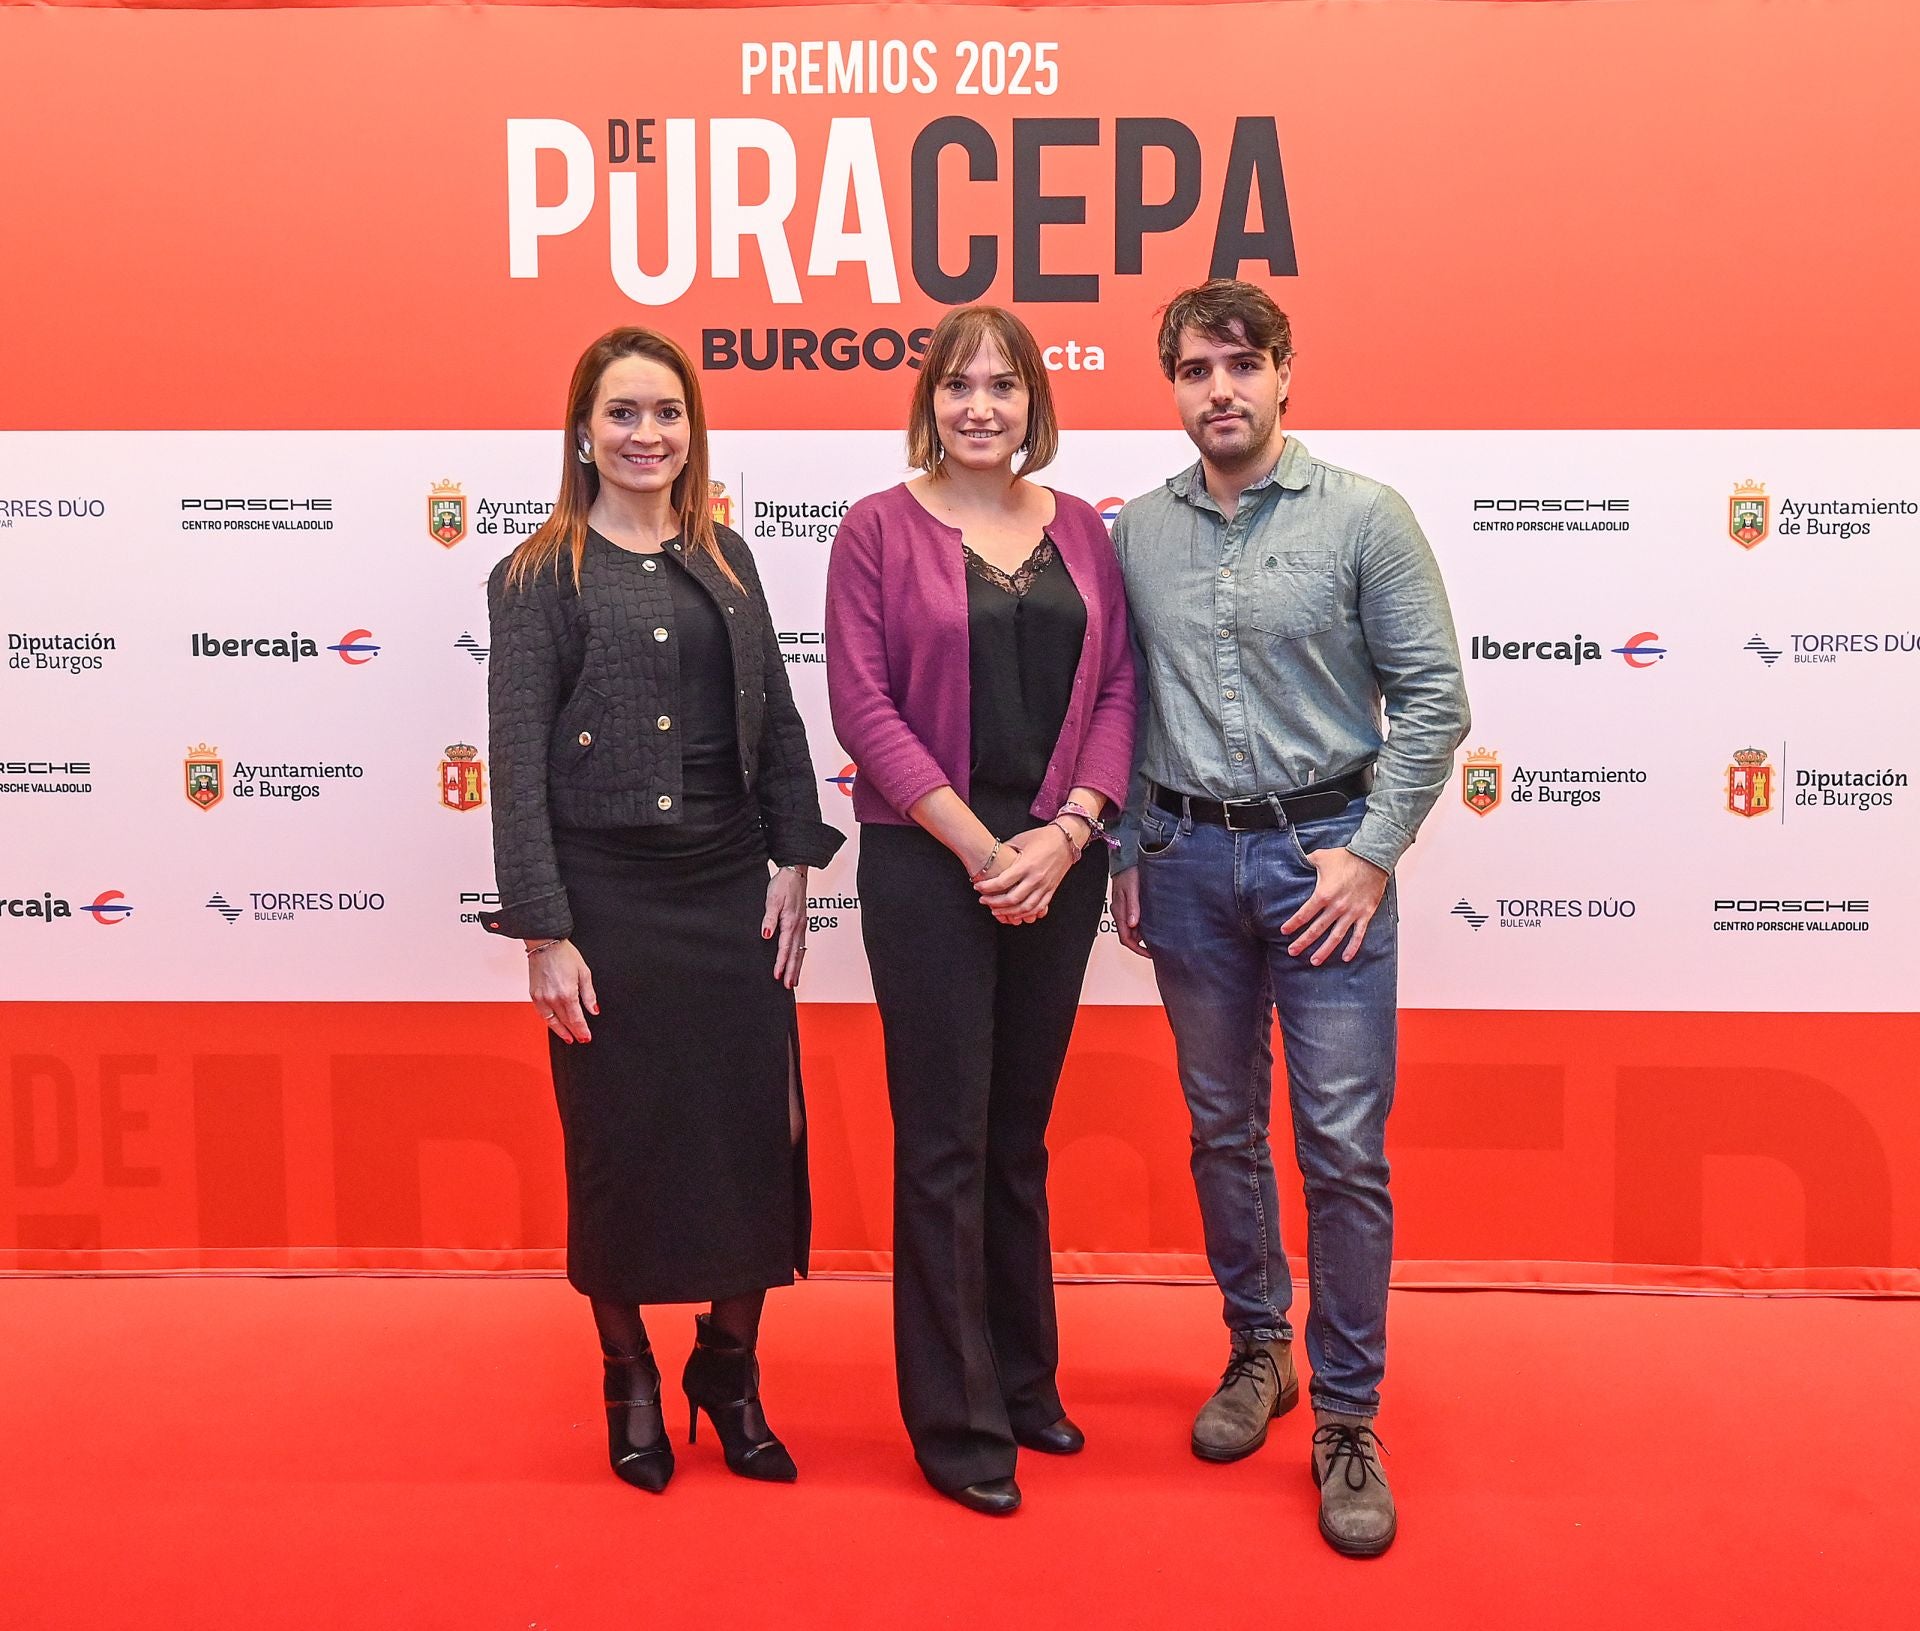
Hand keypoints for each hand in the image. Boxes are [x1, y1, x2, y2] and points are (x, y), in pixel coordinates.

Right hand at [529, 940, 596, 1042]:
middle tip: (580, 1039)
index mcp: (567, 993)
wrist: (545, 944)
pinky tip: (555, 1024)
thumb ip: (589, 995)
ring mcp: (541, 997)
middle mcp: (552, 998)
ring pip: (552, 1021)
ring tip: (568, 1037)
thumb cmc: (564, 954)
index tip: (586, 1037)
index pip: (576, 1019)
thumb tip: (593, 1010)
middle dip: (574, 1032)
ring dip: (560, 1031)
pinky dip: (549, 1021)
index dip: (582, 1030)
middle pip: (565, 1022)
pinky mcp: (533, 995)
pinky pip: (542, 1013)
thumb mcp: (584, 972)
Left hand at [762, 864, 808, 986]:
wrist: (796, 872)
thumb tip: (766, 935)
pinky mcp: (803, 923)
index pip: (785, 947)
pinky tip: (798, 961)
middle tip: (789, 986)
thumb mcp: (772, 899)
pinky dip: (801, 956)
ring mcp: (803, 925)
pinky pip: (803, 944)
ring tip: (795, 981)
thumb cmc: (783, 885)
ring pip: (801, 950)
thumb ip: (769, 918)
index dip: (780, 963)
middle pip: (796, 953)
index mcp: (791, 922)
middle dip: (792, 971)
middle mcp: (799, 926)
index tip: (777, 976)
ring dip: (798, 966)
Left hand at [975, 826, 1073, 922]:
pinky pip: (1039, 907)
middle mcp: (1036, 878)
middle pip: (1012, 898)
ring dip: (1008, 912)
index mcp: (1027, 864)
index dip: (987, 887)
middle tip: (983, 900)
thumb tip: (990, 856)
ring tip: (995, 911)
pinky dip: (1026, 914)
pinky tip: (1015, 914)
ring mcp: (1045, 886)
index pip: (1003, 882)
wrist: (1067, 840)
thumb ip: (1006, 849)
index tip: (977, 887)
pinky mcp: (1051, 890)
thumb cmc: (1043, 837)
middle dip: (994, 902)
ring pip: (1025, 907)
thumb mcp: (1021, 839)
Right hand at [1110, 867, 1148, 956]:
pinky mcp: (1129, 904)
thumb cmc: (1128, 873)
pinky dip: (1143, 925)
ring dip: (1142, 935)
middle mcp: (1120, 913)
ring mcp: (1124, 909)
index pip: (1125, 938)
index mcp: (1119, 912)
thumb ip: (1133, 907)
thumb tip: (1133, 924)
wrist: (1125, 860)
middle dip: (1141, 945)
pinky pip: (1135, 920)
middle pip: (1129, 936)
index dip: (1137, 949)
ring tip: (1158, 936)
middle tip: (1157, 947)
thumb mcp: (1132, 889)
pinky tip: (1153, 923)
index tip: (1149, 953)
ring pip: (1132, 929)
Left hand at [1279, 846, 1388, 965]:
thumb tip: (1294, 861)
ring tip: (1314, 961)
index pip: (1304, 914)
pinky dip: (1352, 948)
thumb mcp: (1320, 857)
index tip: (1284, 932)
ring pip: (1335, 937)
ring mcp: (1351, 912)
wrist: (1373, 857)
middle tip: (1292, 952)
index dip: (1293, 924)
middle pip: (1316, 929)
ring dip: (1324, 950)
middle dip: (1303, 942)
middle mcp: (1336, 907)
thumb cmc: (1346, 857)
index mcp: (1323, 894)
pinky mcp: (1365, 914)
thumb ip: (1305, 862)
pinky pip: (1358, 935)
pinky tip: (1345, 958)